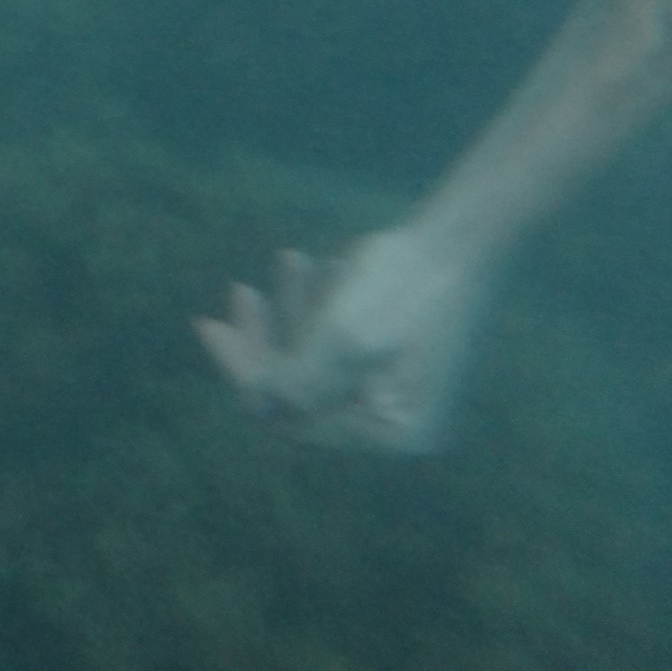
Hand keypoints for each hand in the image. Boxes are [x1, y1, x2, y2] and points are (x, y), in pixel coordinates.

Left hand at [194, 225, 500, 453]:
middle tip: (238, 292)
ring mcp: (397, 391)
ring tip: (291, 258)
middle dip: (267, 338)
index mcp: (393, 434)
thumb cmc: (406, 288)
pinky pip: (340, 342)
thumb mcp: (342, 338)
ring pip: (318, 360)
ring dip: (295, 310)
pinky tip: (318, 264)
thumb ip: (296, 377)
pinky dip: (321, 307)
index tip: (209, 327)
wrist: (463, 236)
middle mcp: (397, 424)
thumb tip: (251, 404)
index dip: (247, 375)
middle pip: (303, 390)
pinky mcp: (395, 357)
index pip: (297, 416)